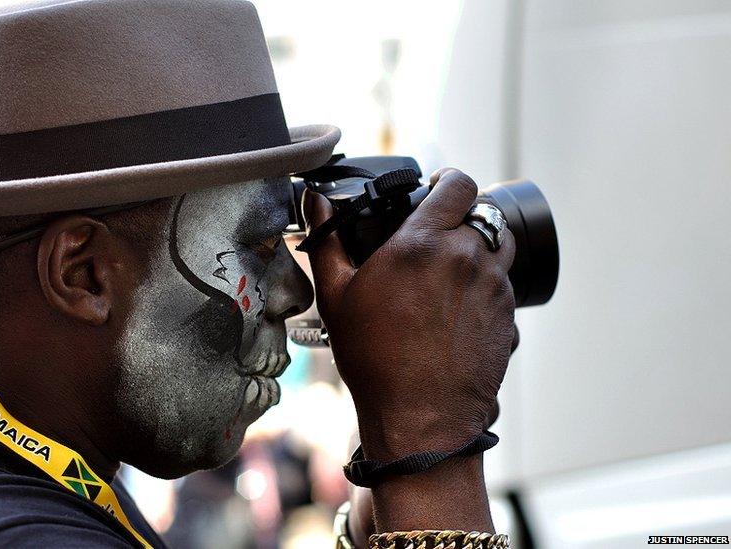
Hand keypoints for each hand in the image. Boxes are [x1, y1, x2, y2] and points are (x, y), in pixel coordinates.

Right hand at [302, 168, 515, 459]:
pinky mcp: (509, 318)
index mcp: (424, 242)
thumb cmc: (375, 360)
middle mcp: (467, 258)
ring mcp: (494, 289)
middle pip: (484, 213)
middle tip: (438, 236)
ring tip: (450, 272)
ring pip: (500, 249)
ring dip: (480, 250)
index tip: (436, 190)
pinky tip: (457, 311)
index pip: (458, 183)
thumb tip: (315, 202)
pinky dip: (485, 289)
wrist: (421, 417)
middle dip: (463, 217)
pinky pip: (503, 288)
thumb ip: (326, 240)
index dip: (448, 181)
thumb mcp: (336, 296)